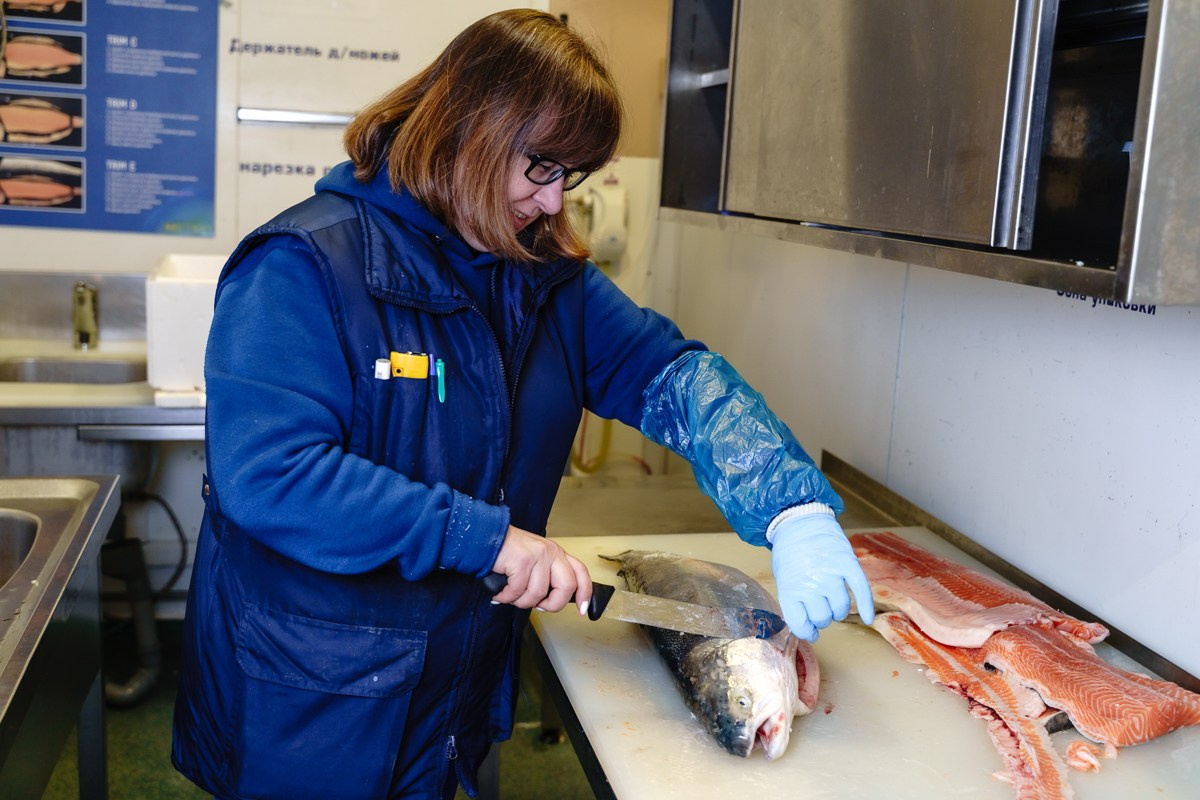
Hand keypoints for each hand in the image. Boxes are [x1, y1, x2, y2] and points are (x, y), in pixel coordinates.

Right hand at [489, 525, 591, 614]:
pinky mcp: (522, 560)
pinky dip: (506, 597)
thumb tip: (549, 601)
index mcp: (557, 553)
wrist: (486, 537)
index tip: (582, 610)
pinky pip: (518, 591)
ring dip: (521, 601)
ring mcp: (538, 555)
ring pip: (538, 593)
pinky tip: (501, 593)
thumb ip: (546, 576)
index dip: (584, 593)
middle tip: (538, 606)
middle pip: (567, 587)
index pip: (580, 573)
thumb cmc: (508, 552)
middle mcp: (551, 552)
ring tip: (511, 595)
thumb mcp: (535, 561)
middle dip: (552, 604)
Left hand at [770, 512, 873, 641]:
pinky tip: (868, 618)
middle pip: (822, 619)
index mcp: (790, 589)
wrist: (798, 519)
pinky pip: (861, 592)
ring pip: (841, 609)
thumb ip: (794, 602)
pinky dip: (866, 607)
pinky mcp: (848, 564)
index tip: (811, 633)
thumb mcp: (783, 578)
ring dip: (838, 611)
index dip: (807, 632)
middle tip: (821, 608)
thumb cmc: (789, 551)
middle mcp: (810, 584)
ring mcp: (830, 574)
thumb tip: (807, 628)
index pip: (800, 624)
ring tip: (834, 602)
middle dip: (822, 618)